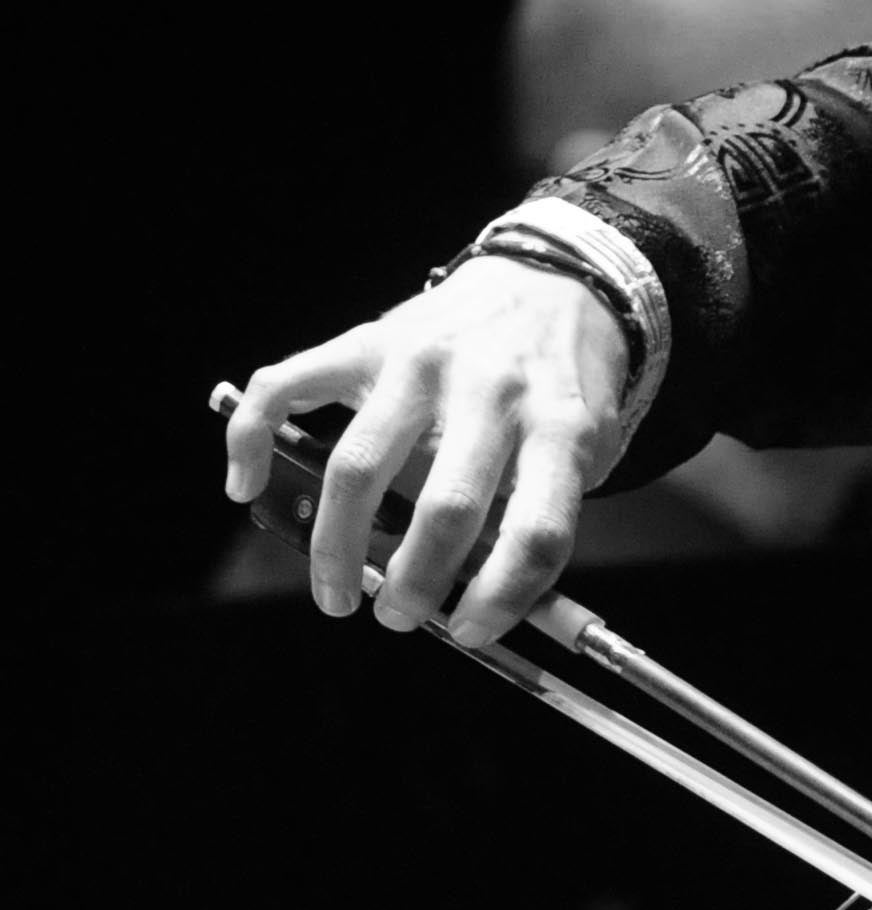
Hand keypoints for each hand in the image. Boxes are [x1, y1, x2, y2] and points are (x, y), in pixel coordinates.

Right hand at [221, 257, 629, 645]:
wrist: (559, 280)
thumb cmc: (565, 382)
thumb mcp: (586, 449)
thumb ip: (540, 513)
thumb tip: (479, 595)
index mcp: (560, 426)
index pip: (536, 531)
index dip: (503, 596)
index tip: (471, 630)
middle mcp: (491, 392)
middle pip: (445, 507)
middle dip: (415, 582)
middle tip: (399, 616)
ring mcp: (423, 363)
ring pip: (359, 467)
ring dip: (338, 544)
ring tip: (337, 590)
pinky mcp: (369, 342)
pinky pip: (288, 389)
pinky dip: (252, 440)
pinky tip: (246, 486)